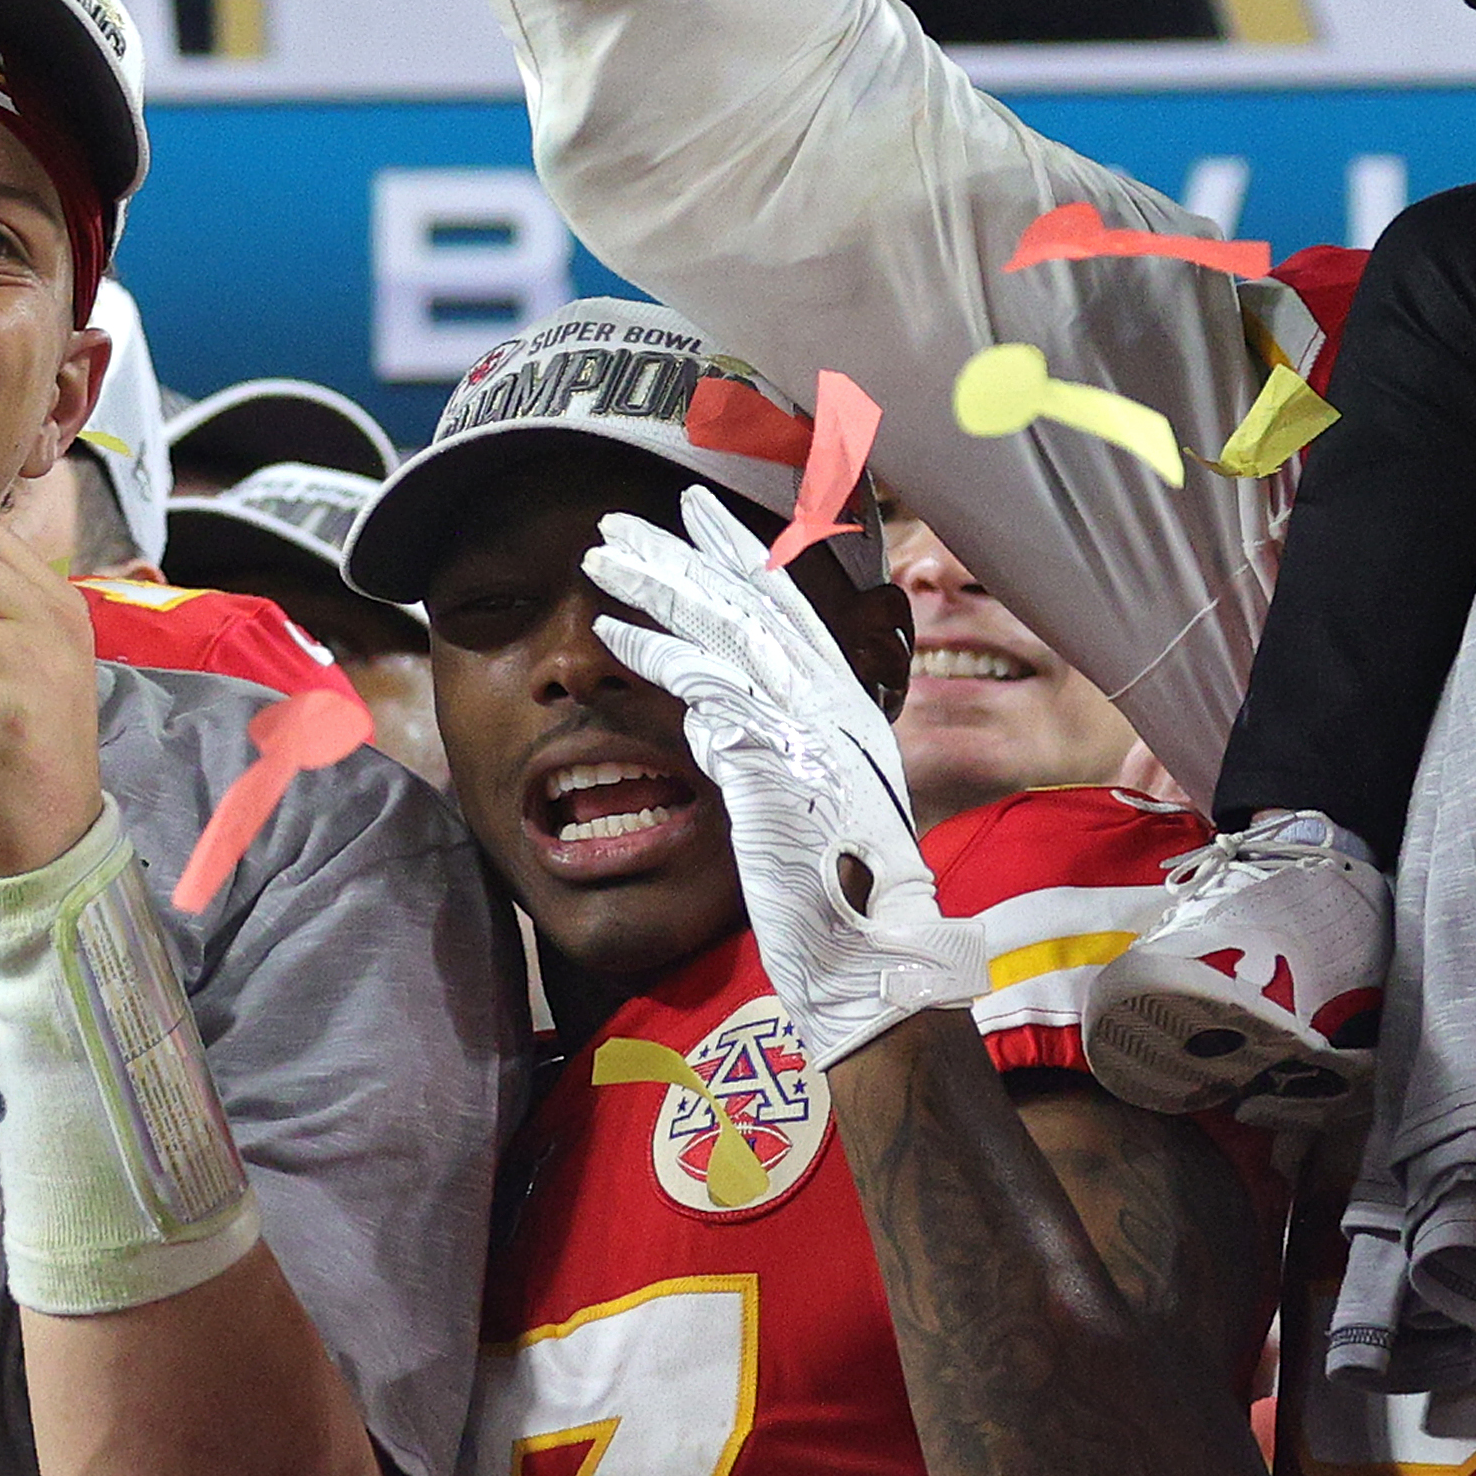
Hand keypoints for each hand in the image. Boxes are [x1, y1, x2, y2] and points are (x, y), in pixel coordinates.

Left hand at [588, 490, 980, 1072]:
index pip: (790, 604)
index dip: (740, 551)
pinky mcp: (769, 756)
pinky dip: (654, 651)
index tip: (694, 512)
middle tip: (620, 521)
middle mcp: (831, 701)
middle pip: (748, 598)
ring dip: (656, 584)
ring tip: (602, 555)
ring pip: (721, 625)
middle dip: (681, 550)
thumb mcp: (812, 802)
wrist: (873, 963)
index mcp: (846, 705)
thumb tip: (717, 718)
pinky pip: (701, 684)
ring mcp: (804, 724)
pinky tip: (611, 633)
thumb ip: (770, 749)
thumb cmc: (841, 899)